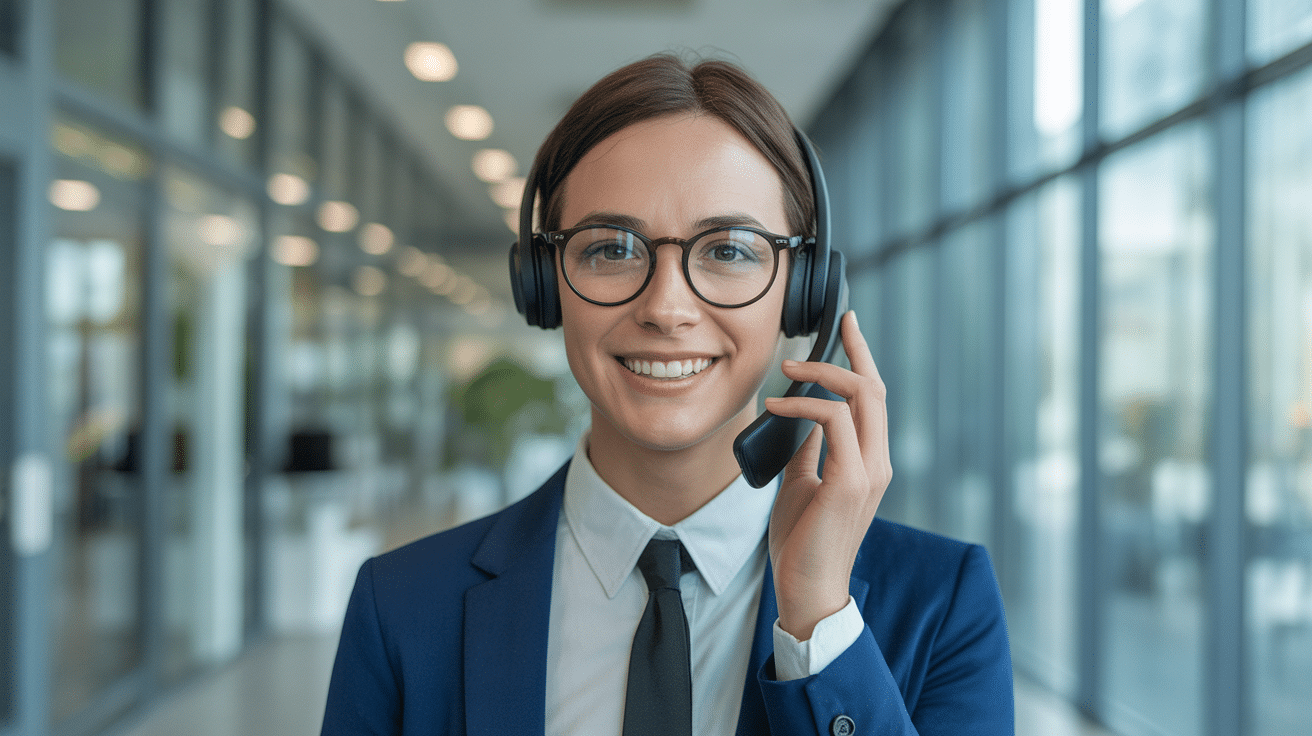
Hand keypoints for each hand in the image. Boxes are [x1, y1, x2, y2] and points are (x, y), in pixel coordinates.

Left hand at [763, 310, 891, 640]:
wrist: (807, 590)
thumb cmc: (803, 543)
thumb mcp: (803, 483)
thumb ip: (810, 451)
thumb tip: (802, 419)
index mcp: (870, 462)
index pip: (874, 400)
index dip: (863, 357)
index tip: (850, 325)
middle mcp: (877, 463)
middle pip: (874, 389)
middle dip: (851, 351)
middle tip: (824, 332)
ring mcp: (869, 472)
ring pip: (860, 397)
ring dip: (819, 375)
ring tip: (786, 371)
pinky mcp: (851, 482)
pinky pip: (834, 422)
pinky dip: (804, 407)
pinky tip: (777, 407)